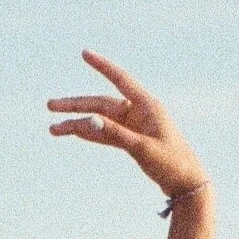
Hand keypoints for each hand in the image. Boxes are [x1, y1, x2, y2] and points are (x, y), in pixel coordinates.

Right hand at [48, 51, 207, 202]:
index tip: (85, 54)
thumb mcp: (143, 149)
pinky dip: (90, 134)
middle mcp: (138, 112)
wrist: (187, 185)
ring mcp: (134, 126)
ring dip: (78, 124)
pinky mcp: (132, 140)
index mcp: (147, 106)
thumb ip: (116, 134)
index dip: (102, 66)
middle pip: (101, 103)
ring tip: (53, 128)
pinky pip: (106, 134)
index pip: (120, 79)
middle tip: (51, 106)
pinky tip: (73, 133)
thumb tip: (90, 120)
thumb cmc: (172, 164)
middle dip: (75, 106)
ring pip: (100, 120)